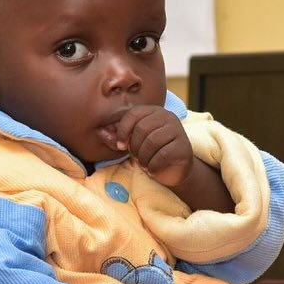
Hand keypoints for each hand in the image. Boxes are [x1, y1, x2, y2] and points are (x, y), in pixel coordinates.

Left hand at [103, 106, 234, 212]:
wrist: (173, 171)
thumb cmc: (151, 154)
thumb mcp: (132, 144)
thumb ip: (117, 138)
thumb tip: (100, 132)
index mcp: (154, 111)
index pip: (133, 114)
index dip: (123, 130)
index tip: (120, 146)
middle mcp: (168, 117)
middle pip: (142, 129)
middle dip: (135, 147)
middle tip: (137, 157)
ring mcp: (178, 131)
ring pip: (152, 142)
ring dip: (143, 158)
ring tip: (146, 163)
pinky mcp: (183, 147)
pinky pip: (162, 155)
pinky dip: (153, 166)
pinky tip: (154, 169)